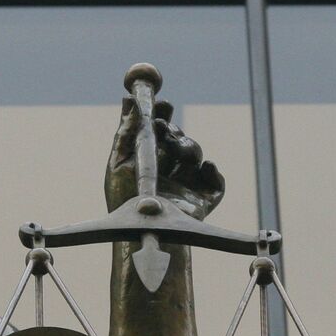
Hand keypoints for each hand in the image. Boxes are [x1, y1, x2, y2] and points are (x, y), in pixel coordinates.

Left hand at [104, 96, 224, 219]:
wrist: (140, 236)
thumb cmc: (123, 203)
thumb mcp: (119, 164)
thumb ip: (126, 133)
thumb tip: (129, 100)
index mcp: (150, 158)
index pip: (160, 130)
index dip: (163, 114)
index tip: (162, 104)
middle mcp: (170, 168)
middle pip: (179, 138)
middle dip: (173, 129)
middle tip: (164, 125)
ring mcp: (188, 183)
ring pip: (196, 154)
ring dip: (186, 147)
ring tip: (173, 150)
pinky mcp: (203, 200)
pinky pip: (216, 182)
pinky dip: (213, 173)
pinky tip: (206, 166)